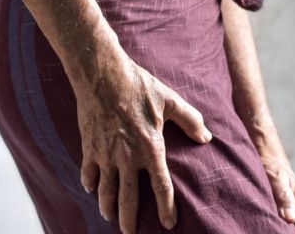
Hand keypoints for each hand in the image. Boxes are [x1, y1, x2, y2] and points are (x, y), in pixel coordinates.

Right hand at [74, 51, 212, 233]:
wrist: (103, 76)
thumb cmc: (139, 86)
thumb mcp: (170, 100)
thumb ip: (190, 120)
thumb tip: (206, 137)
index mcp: (151, 148)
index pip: (161, 187)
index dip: (166, 208)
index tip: (169, 224)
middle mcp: (127, 158)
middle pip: (128, 199)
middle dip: (129, 220)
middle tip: (130, 233)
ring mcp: (106, 155)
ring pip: (105, 192)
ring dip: (107, 208)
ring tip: (110, 218)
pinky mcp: (88, 147)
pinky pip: (88, 173)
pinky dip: (89, 184)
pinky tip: (91, 189)